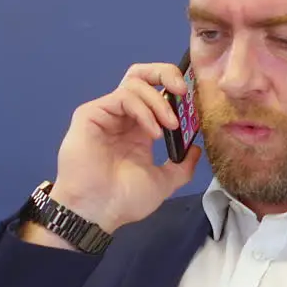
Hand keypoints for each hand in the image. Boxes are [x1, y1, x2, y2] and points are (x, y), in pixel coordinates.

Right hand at [24, 62, 201, 245]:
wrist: (98, 212)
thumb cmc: (124, 200)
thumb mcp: (163, 182)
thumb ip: (182, 166)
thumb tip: (195, 149)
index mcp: (138, 129)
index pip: (155, 93)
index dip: (175, 91)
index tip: (193, 103)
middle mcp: (122, 117)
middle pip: (141, 75)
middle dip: (165, 73)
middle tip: (184, 91)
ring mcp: (106, 114)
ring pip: (135, 83)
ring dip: (159, 101)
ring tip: (170, 126)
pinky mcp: (91, 114)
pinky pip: (122, 97)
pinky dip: (144, 110)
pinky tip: (154, 132)